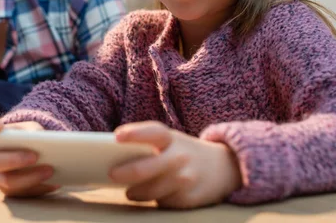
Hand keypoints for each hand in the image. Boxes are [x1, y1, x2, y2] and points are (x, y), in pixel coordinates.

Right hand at [0, 118, 59, 197]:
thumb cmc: (28, 136)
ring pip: (7, 182)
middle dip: (14, 159)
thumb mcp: (31, 128)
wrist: (34, 151)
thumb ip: (32, 132)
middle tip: (35, 156)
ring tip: (50, 170)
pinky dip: (40, 187)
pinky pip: (22, 193)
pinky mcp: (10, 190)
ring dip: (30, 177)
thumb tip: (41, 141)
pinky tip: (54, 182)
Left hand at [109, 121, 241, 208]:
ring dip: (136, 192)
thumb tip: (115, 156)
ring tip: (131, 191)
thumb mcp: (171, 141)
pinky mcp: (190, 199)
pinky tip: (155, 195)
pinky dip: (156, 200)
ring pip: (151, 191)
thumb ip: (149, 145)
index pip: (153, 132)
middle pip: (147, 168)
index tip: (117, 136)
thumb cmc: (184, 152)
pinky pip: (163, 202)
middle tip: (112, 174)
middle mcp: (180, 157)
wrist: (223, 168)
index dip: (135, 133)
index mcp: (172, 139)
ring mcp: (186, 179)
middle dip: (126, 173)